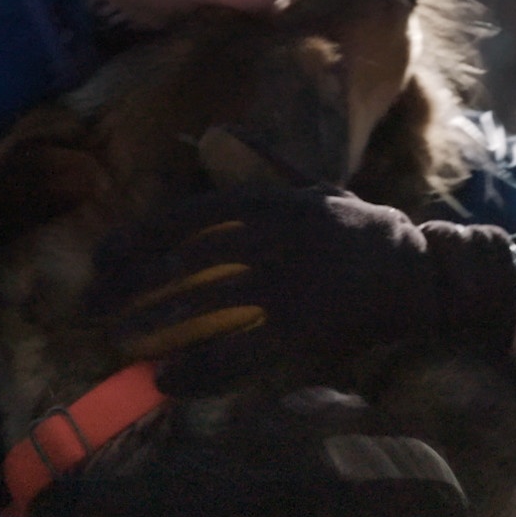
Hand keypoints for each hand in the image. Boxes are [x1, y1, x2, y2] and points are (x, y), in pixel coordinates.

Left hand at [84, 187, 515, 396]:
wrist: (420, 273)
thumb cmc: (362, 229)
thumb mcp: (313, 185)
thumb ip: (262, 165)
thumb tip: (214, 135)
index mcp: (272, 203)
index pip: (185, 218)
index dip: (136, 240)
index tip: (102, 260)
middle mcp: (274, 239)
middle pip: (182, 264)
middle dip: (129, 288)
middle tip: (95, 309)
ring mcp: (288, 286)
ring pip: (201, 309)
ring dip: (152, 329)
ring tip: (120, 344)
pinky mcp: (303, 331)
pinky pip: (237, 355)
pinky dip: (197, 371)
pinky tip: (167, 381)